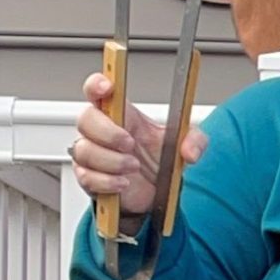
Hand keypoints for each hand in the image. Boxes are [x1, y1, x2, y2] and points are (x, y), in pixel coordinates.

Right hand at [69, 70, 206, 224]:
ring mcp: (91, 154)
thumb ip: (195, 141)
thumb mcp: (185, 146)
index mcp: (123, 115)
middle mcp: (101, 131)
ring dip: (112, 161)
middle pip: (86, 119)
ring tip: (133, 167)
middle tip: (130, 145)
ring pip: (84, 150)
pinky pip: (86, 177)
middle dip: (109, 133)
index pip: (97, 90)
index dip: (96, 84)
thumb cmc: (161, 162)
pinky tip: (123, 183)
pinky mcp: (88, 178)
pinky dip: (107, 182)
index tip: (107, 87)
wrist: (155, 194)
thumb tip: (190, 152)